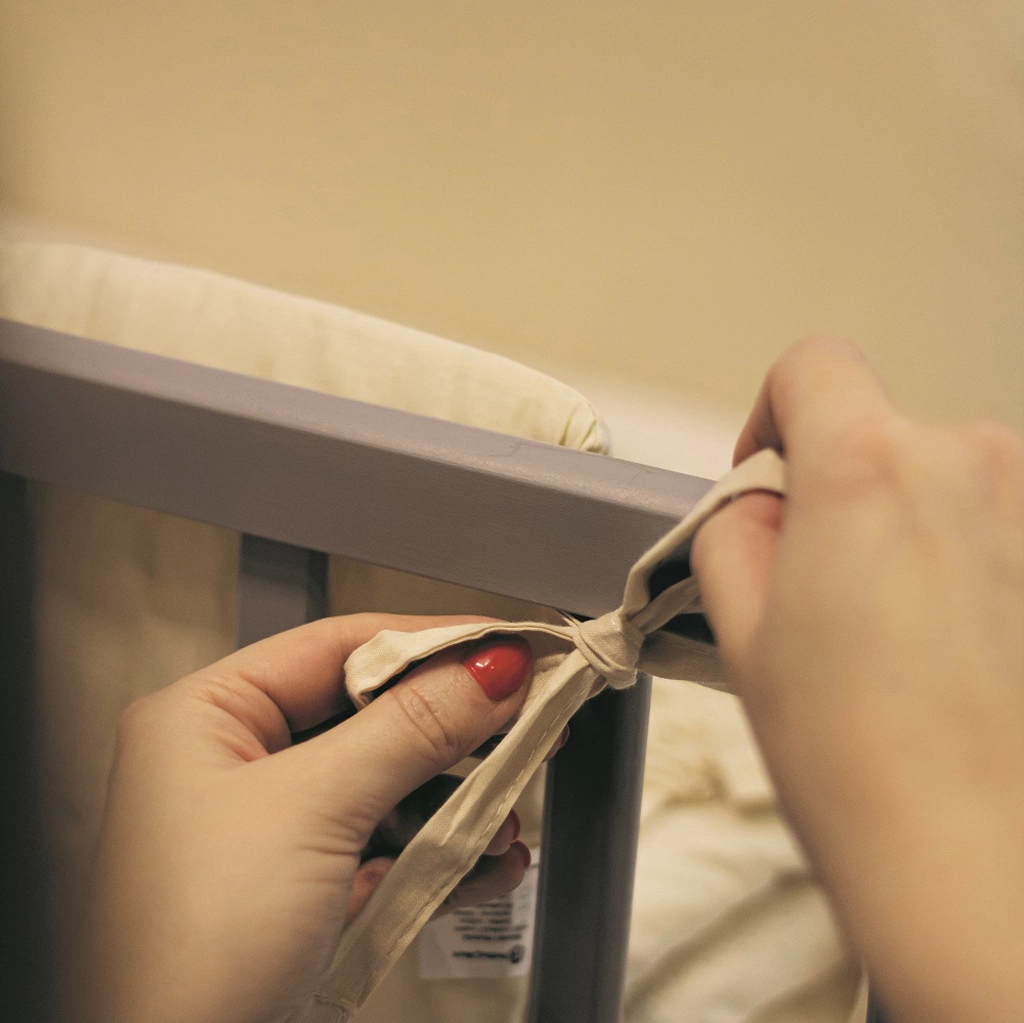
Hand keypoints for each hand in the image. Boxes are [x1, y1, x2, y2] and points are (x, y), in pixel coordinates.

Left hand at [76, 615, 535, 1022]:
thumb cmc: (193, 948)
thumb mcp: (314, 810)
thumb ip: (411, 729)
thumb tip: (490, 669)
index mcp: (207, 716)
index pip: (340, 646)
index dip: (431, 641)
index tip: (508, 642)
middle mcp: (237, 764)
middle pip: (372, 715)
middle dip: (454, 727)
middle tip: (529, 712)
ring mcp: (275, 831)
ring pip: (389, 785)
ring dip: (457, 800)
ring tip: (509, 807)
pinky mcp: (306, 891)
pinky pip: (389, 849)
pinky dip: (442, 854)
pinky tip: (489, 860)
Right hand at [691, 338, 1023, 1022]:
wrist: (979, 862)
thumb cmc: (861, 761)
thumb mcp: (744, 630)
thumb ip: (733, 532)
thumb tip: (758, 508)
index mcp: (867, 469)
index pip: (812, 367)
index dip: (772, 415)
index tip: (767, 476)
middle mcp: (970, 464)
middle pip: (882, 433)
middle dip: (839, 491)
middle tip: (823, 591)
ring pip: (949, 483)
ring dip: (911, 529)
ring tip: (897, 638)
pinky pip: (1004, 529)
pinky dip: (971, 564)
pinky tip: (956, 651)